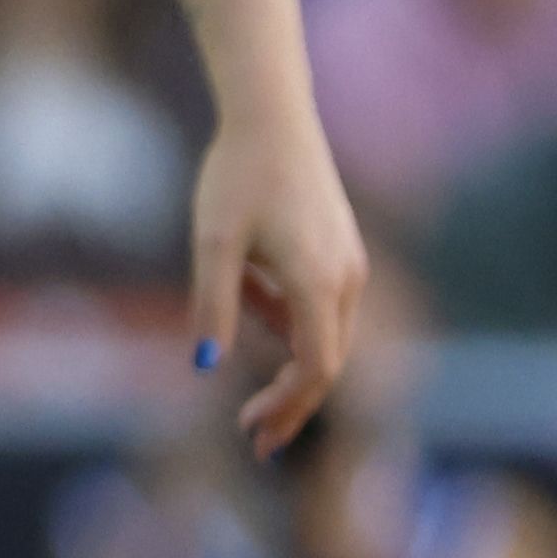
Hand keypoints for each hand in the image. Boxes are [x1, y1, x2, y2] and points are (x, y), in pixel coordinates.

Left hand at [189, 100, 365, 458]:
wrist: (272, 119)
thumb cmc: (236, 177)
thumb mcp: (212, 243)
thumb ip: (214, 305)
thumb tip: (207, 365)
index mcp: (319, 281)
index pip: (316, 367)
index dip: (288, 406)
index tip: (253, 433)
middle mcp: (347, 277)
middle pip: (328, 361)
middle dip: (291, 402)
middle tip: (252, 439)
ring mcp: (350, 262)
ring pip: (324, 333)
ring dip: (284, 356)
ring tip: (234, 317)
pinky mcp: (342, 250)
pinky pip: (318, 305)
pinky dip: (285, 318)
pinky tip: (248, 291)